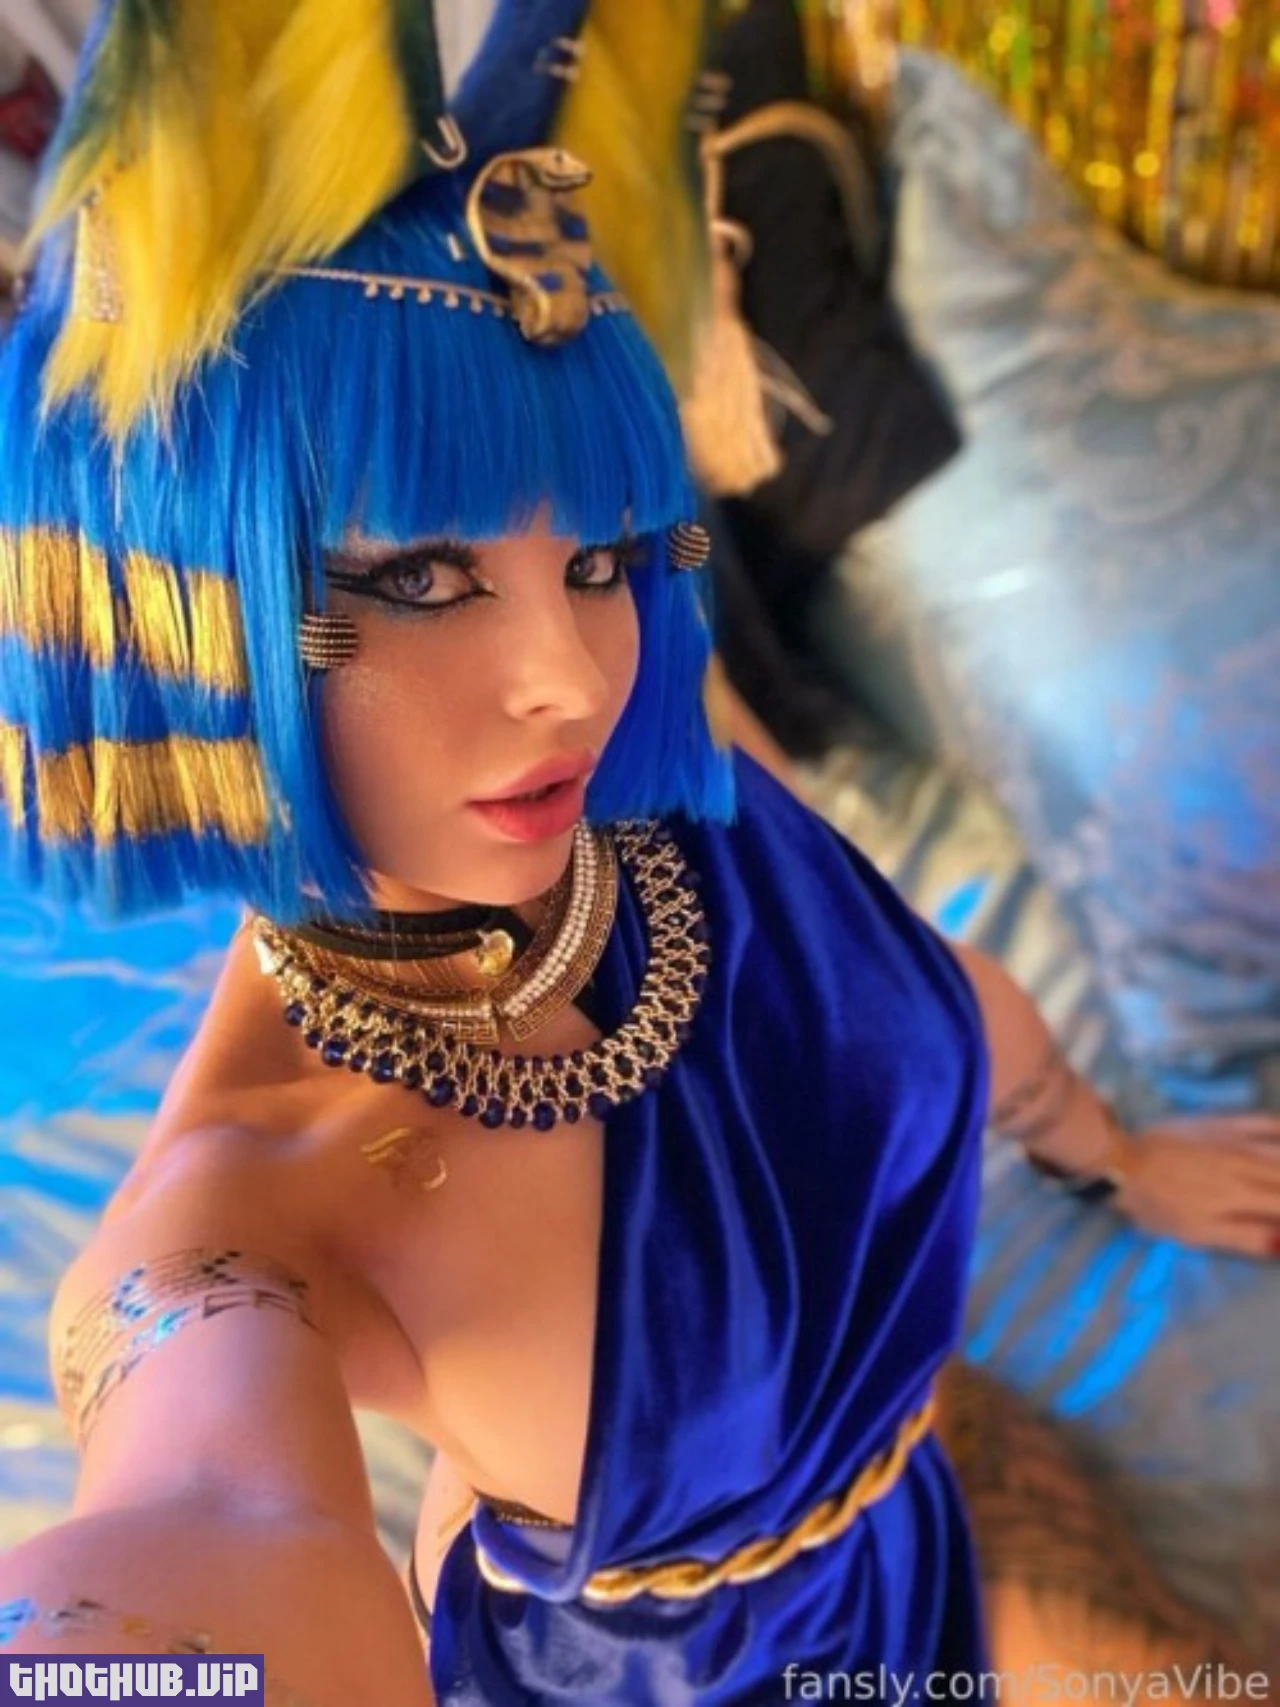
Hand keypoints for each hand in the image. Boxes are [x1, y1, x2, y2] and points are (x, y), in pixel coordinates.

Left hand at [1111, 1115, 1279, 1257]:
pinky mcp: (1222, 1122)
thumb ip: (1246, 1238)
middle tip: (1279, 1201)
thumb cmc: (1157, 1204)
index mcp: (1245, 1196)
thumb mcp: (1198, 1233)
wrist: (1122, 1160)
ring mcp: (1237, 1140)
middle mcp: (1250, 1165)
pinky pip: (1263, 1121)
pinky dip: (1279, 1128)